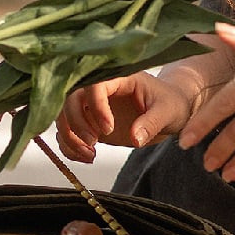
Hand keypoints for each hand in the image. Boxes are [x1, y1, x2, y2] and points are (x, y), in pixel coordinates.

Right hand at [56, 74, 194, 162]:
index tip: (108, 129)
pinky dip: (70, 146)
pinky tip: (88, 157)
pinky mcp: (89, 122)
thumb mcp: (168, 111)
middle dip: (75, 123)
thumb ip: (152, 123)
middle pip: (70, 98)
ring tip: (90, 155)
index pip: (94, 84)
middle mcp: (100, 88)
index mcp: (119, 77)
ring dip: (69, 137)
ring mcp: (92, 105)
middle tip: (94, 143)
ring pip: (63, 115)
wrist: (170, 110)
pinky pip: (68, 132)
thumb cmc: (171, 103)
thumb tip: (135, 139)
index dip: (96, 106)